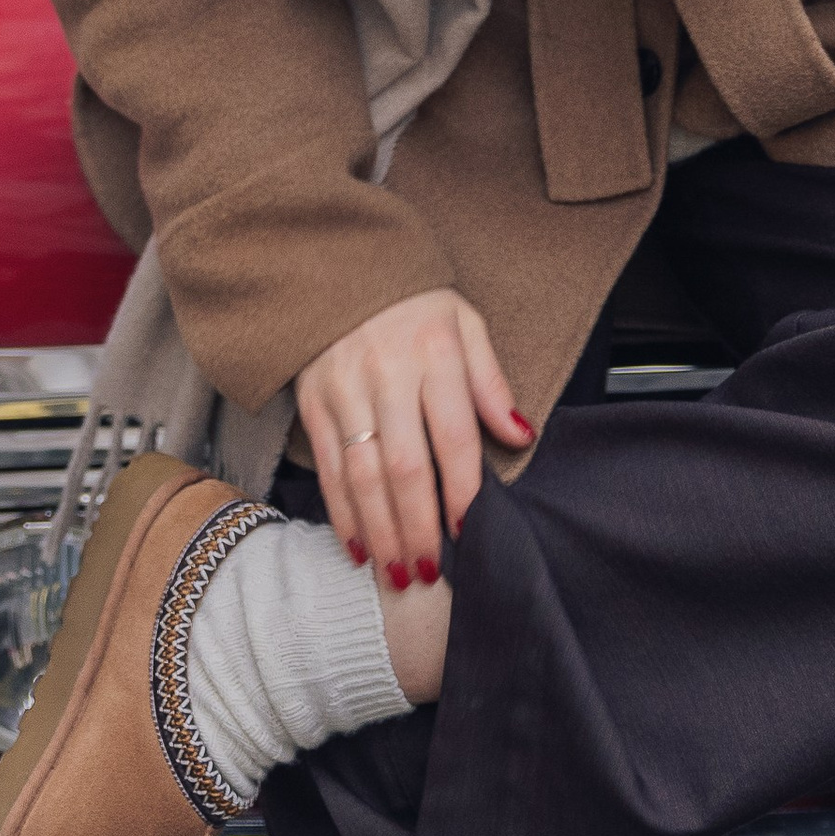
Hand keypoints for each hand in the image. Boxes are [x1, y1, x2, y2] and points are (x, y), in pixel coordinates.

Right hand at [296, 289, 531, 588]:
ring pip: (362, 475)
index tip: (469, 530)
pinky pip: (327, 466)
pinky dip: (342, 511)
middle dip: (417, 527)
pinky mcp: (313, 401)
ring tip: (397, 572)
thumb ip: (491, 382)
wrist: (338, 263)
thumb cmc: (412, 301)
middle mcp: (387, 374)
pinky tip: (357, 544)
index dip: (462, 489)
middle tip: (428, 572)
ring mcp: (345, 389)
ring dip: (380, 531)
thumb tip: (521, 435)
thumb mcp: (464, 323)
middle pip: (405, 466)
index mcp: (434, 353)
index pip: (453, 435)